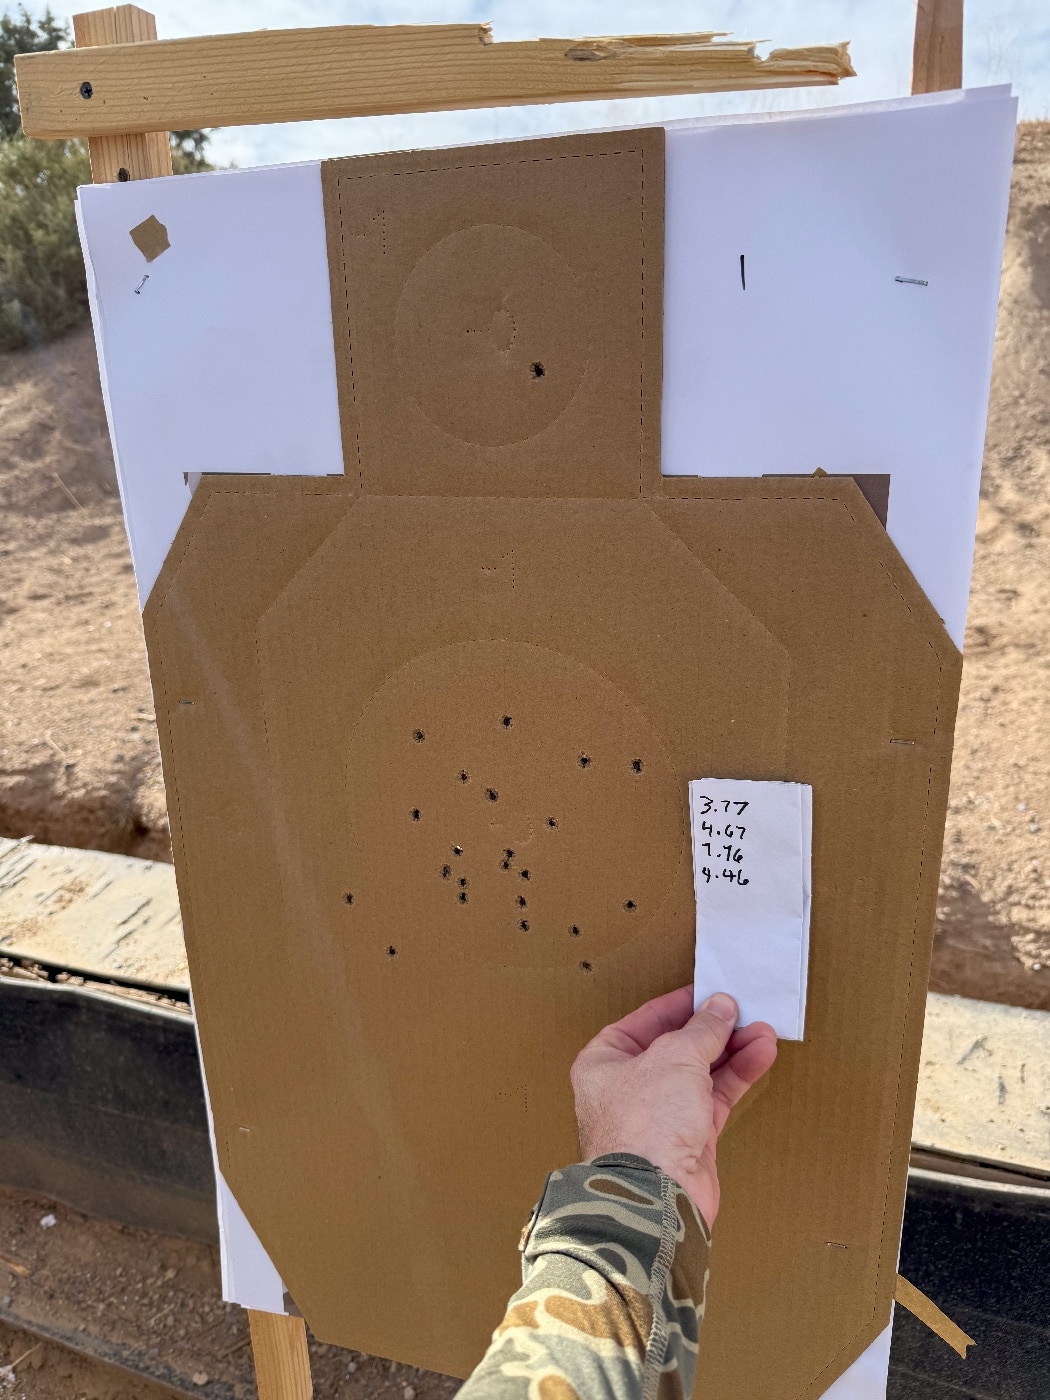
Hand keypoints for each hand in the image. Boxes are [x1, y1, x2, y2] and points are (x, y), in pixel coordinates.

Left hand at [570, 986, 777, 1225]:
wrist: (655, 1197)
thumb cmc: (645, 1123)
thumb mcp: (675, 1057)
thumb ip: (702, 1030)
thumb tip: (721, 1006)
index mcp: (604, 1063)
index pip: (643, 1022)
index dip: (678, 1005)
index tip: (709, 991)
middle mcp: (629, 1088)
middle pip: (676, 1047)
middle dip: (713, 1029)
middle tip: (744, 1009)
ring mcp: (659, 1116)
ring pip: (701, 1073)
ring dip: (732, 1051)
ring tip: (764, 1030)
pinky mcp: (688, 1140)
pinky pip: (715, 1098)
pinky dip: (737, 1077)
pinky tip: (761, 1055)